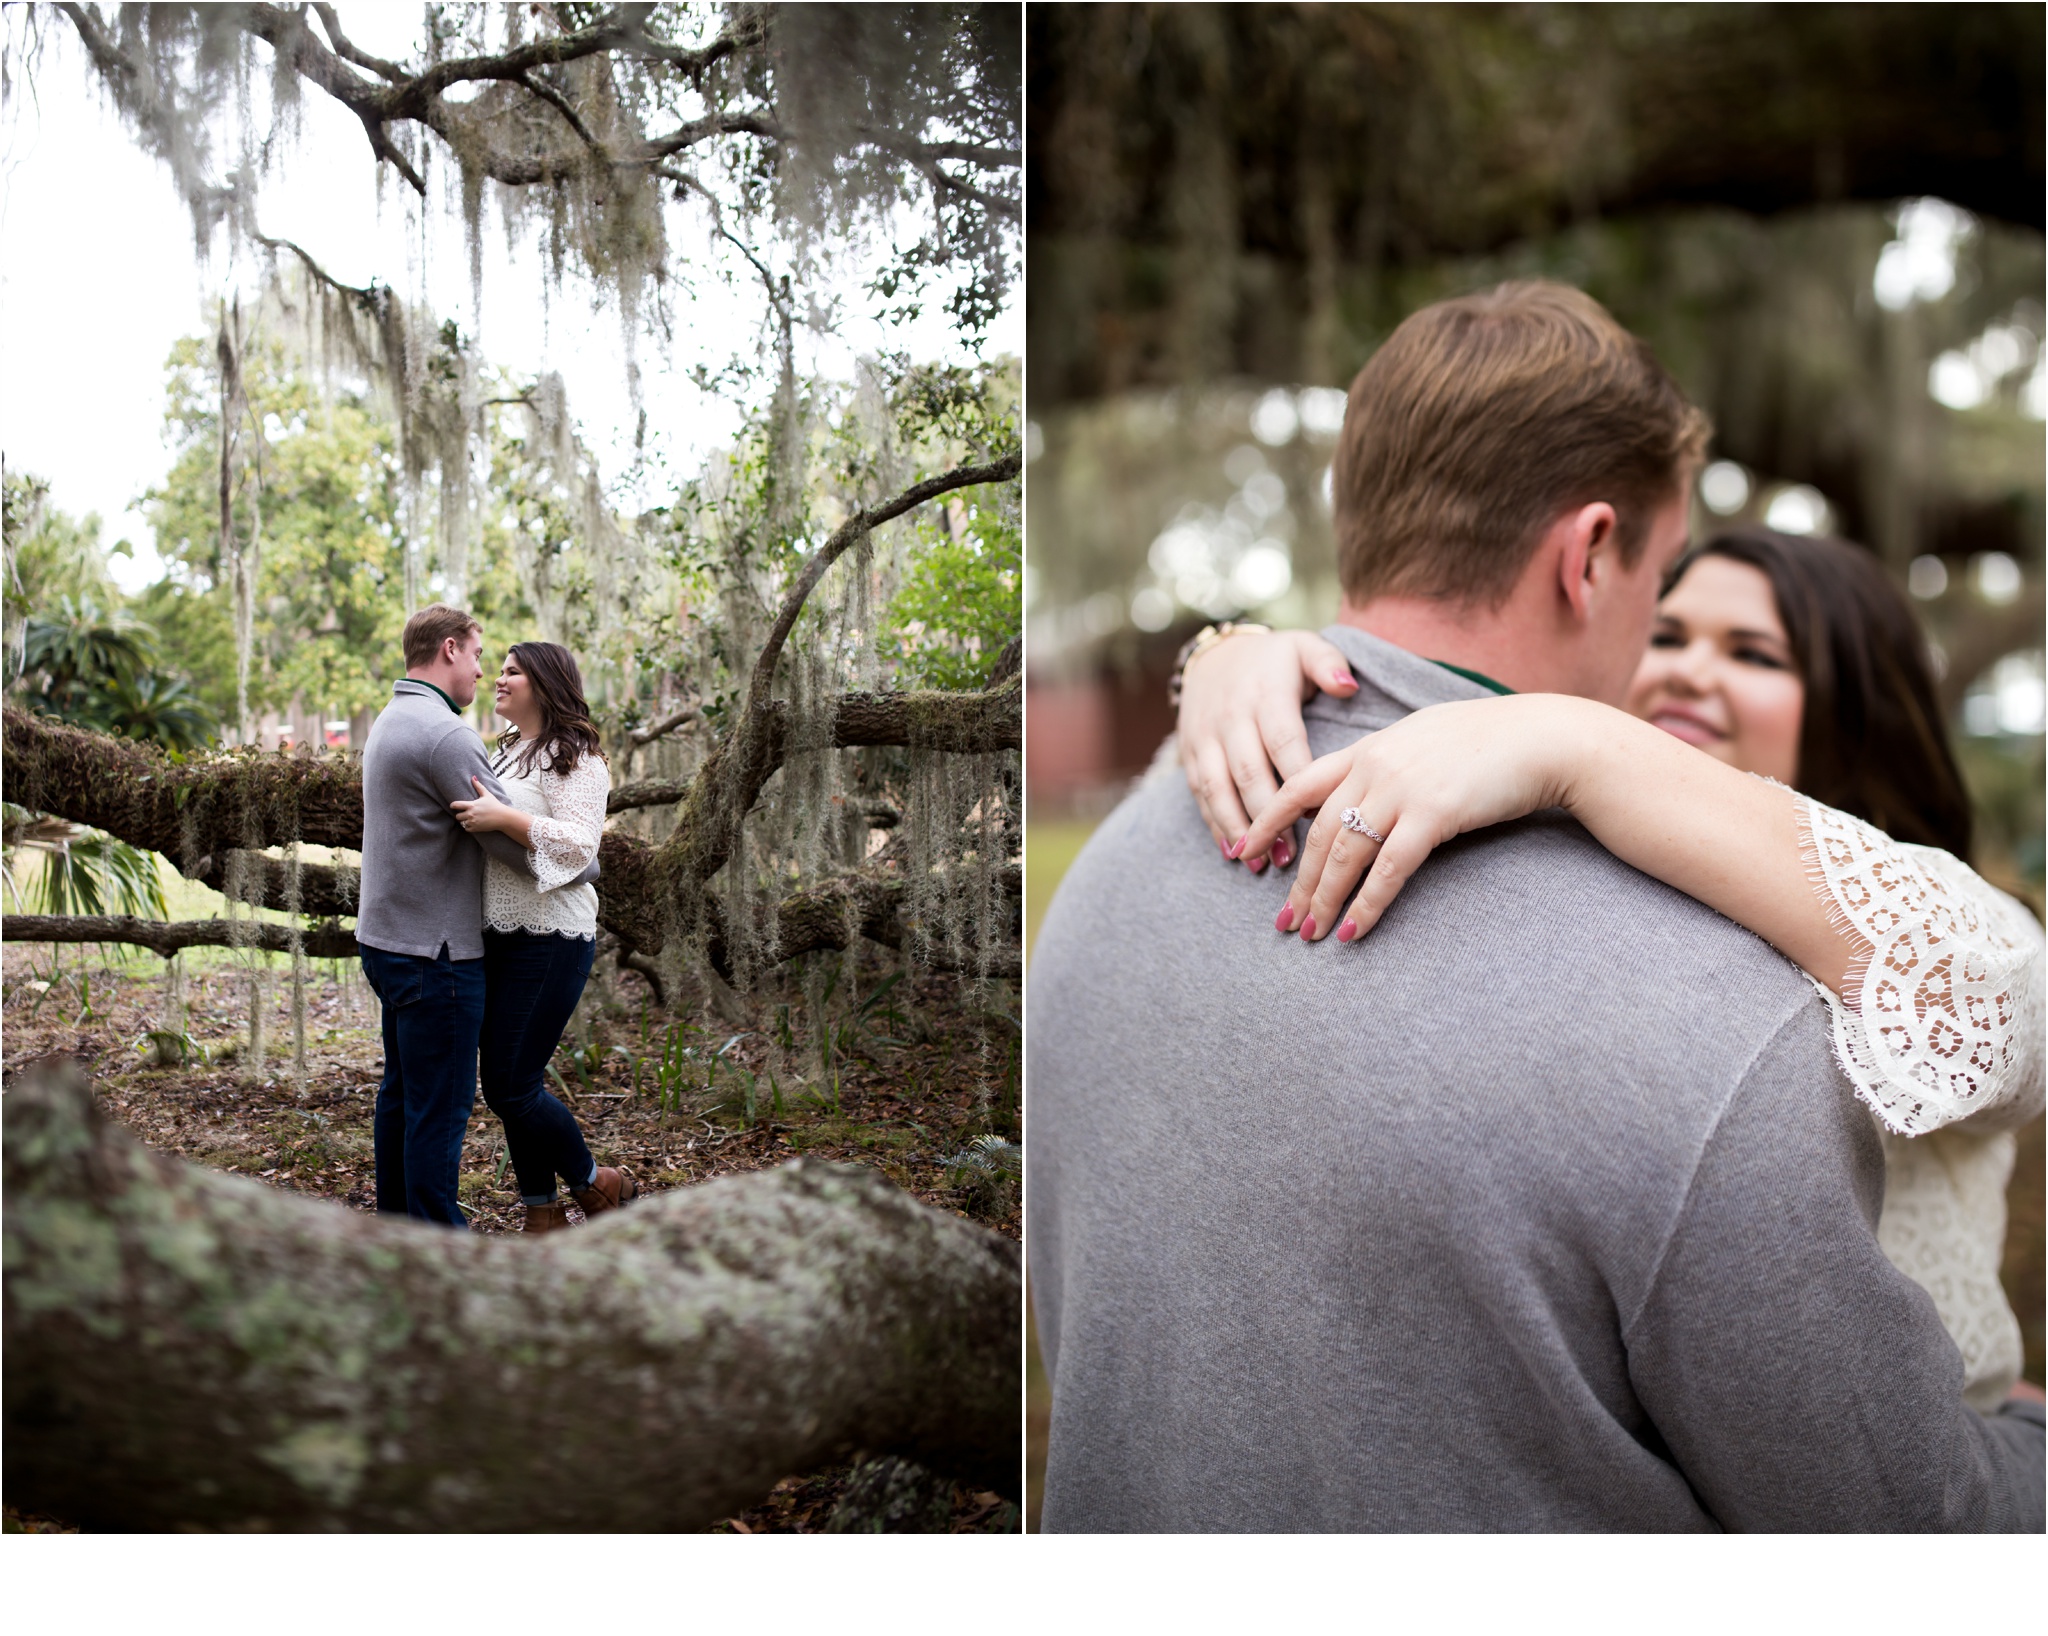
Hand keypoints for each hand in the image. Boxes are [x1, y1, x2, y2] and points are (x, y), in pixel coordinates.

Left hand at [451, 777, 513, 833]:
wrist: (502, 817)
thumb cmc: (495, 805)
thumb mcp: (486, 794)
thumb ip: (478, 786)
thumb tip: (473, 777)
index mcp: (471, 805)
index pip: (455, 805)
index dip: (452, 805)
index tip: (453, 806)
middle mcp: (470, 814)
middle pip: (457, 816)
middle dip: (460, 815)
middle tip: (464, 813)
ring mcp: (473, 822)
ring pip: (462, 823)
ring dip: (464, 821)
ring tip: (470, 818)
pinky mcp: (476, 829)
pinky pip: (467, 829)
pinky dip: (468, 827)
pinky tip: (473, 823)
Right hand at [1177, 628, 1358, 870]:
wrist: (1216, 654)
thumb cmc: (1274, 660)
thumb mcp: (1304, 647)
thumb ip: (1329, 664)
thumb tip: (1348, 687)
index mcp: (1265, 695)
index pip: (1283, 742)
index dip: (1300, 781)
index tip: (1321, 814)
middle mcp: (1231, 718)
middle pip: (1248, 774)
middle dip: (1268, 818)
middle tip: (1291, 856)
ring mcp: (1205, 737)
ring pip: (1217, 788)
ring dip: (1237, 828)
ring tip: (1259, 863)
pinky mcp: (1189, 752)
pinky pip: (1199, 793)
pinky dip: (1214, 824)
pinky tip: (1233, 852)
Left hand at [1241, 694, 1593, 942]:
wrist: (1542, 737)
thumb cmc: (1490, 742)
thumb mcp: (1423, 740)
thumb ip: (1387, 763)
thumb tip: (1365, 791)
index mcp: (1368, 748)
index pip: (1299, 786)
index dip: (1267, 821)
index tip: (1243, 852)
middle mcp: (1375, 767)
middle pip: (1319, 832)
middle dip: (1297, 880)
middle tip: (1283, 920)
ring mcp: (1402, 789)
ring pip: (1345, 854)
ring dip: (1324, 899)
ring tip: (1311, 933)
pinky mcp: (1432, 815)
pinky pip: (1388, 870)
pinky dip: (1367, 904)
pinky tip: (1352, 930)